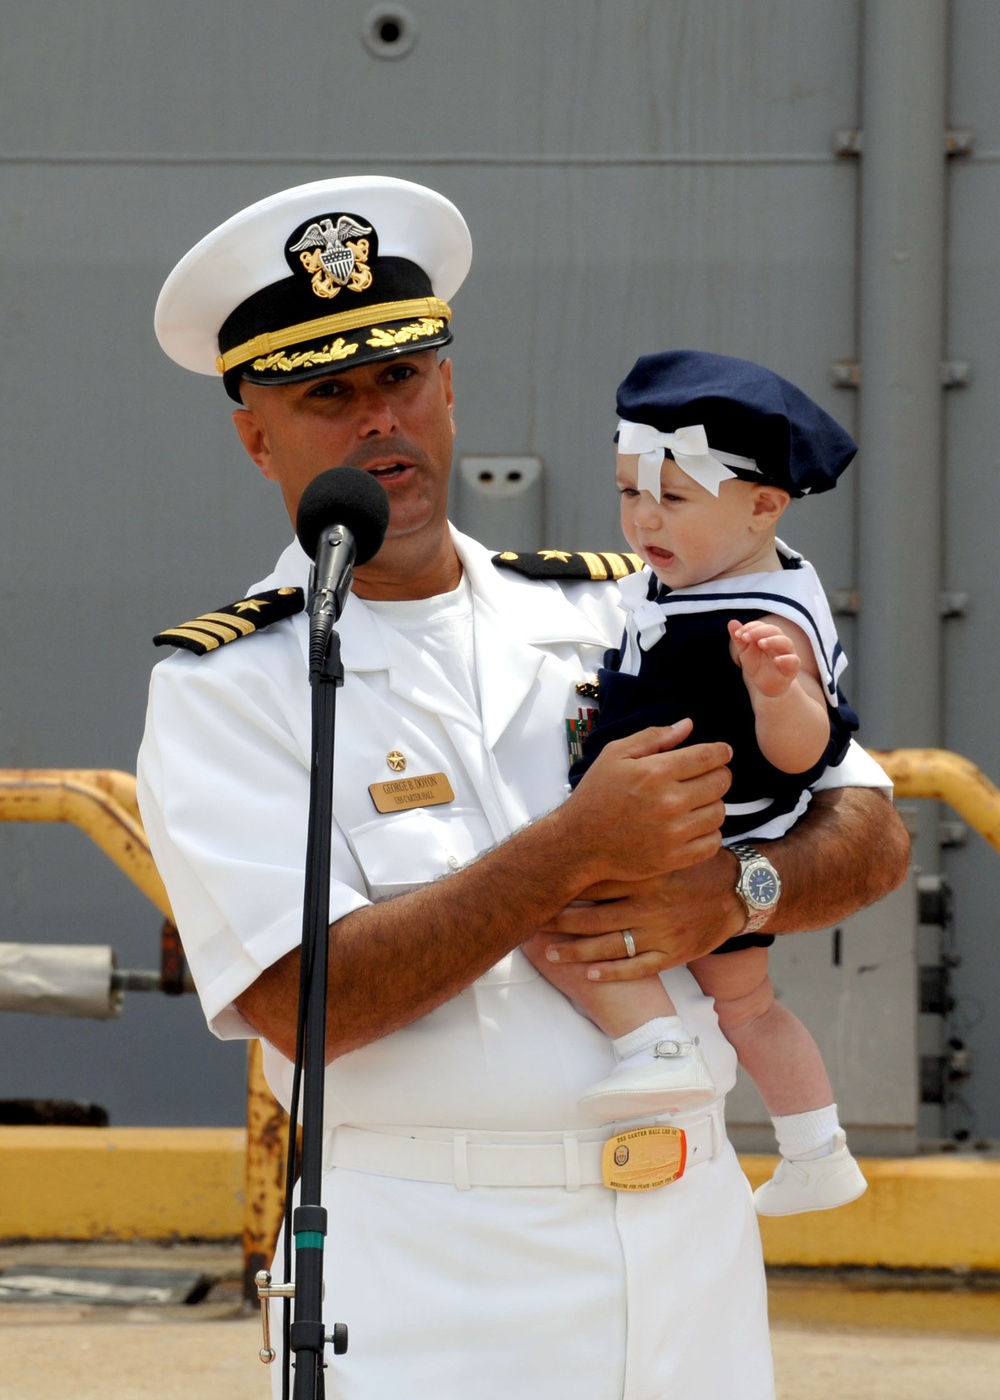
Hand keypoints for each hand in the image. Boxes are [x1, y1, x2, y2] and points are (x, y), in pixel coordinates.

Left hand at [537, 854, 744, 982]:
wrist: (740, 892)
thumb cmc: (696, 866)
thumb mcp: (667, 849)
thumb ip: (634, 847)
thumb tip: (592, 835)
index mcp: (647, 876)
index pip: (597, 883)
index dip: (566, 889)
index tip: (542, 890)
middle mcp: (651, 906)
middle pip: (595, 917)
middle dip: (561, 922)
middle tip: (534, 924)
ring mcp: (662, 934)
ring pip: (610, 946)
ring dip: (576, 951)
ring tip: (550, 952)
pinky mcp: (673, 955)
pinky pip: (637, 968)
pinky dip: (611, 972)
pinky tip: (589, 973)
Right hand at [562, 720, 731, 883]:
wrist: (578, 843)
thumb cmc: (596, 796)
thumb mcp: (615, 755)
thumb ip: (653, 737)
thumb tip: (688, 725)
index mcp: (655, 772)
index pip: (709, 756)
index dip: (722, 752)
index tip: (723, 753)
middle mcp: (669, 802)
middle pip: (720, 783)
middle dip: (718, 775)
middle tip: (708, 776)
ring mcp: (673, 833)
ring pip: (719, 812)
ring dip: (713, 804)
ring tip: (697, 803)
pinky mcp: (674, 858)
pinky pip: (713, 843)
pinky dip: (709, 833)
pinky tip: (694, 826)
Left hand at [728, 619, 800, 697]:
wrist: (767, 686)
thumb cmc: (758, 666)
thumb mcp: (745, 653)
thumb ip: (740, 639)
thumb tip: (732, 622)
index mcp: (769, 636)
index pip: (761, 626)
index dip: (750, 627)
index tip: (737, 635)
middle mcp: (780, 642)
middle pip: (774, 630)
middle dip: (758, 632)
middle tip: (745, 638)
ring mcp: (788, 653)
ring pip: (785, 642)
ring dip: (773, 640)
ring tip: (761, 643)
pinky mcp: (793, 667)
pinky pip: (793, 660)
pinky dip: (786, 659)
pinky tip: (776, 660)